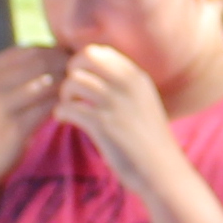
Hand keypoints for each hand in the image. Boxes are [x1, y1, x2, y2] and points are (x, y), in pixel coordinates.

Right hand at [0, 42, 67, 173]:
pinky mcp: (14, 127)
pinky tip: (71, 107)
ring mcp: (2, 105)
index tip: (74, 64)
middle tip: (82, 76)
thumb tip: (61, 49)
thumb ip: (22, 70)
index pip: (33, 49)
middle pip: (42, 62)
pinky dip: (63, 104)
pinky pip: (48, 107)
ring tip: (79, 90)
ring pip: (48, 83)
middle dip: (66, 65)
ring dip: (68, 84)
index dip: (58, 53)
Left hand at [47, 44, 181, 185]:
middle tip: (71, 93)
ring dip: (64, 95)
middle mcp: (126, 85)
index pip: (99, 51)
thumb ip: (124, 85)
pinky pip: (68, 107)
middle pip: (83, 59)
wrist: (162, 171)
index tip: (79, 80)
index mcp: (136, 77)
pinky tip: (64, 120)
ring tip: (68, 108)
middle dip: (70, 73)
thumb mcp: (143, 103)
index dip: (82, 63)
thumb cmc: (149, 141)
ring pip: (73, 82)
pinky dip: (60, 113)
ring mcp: (114, 104)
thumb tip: (92, 73)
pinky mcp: (103, 125)